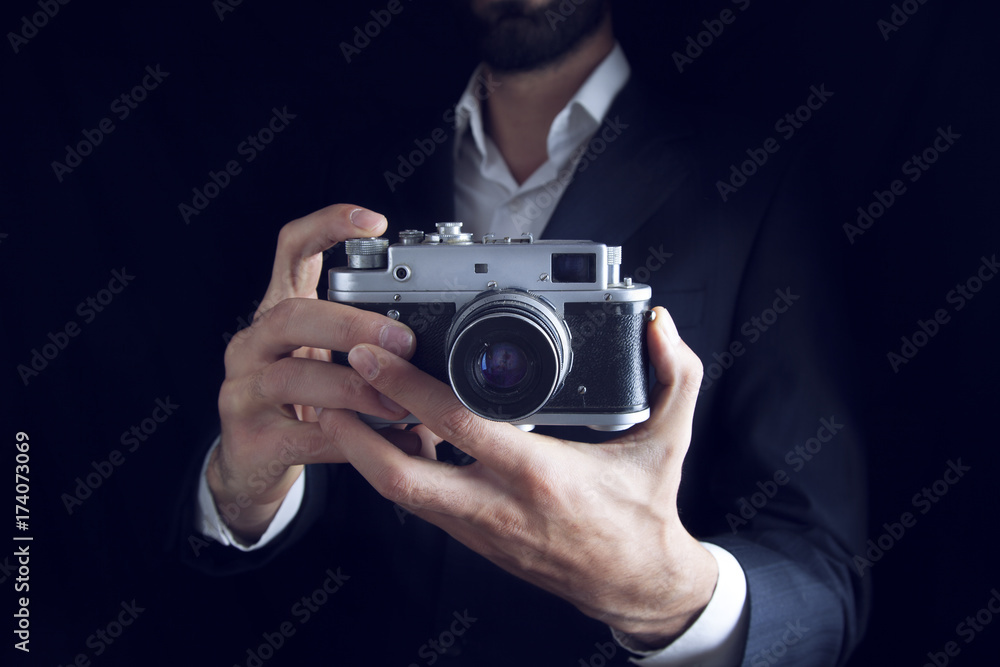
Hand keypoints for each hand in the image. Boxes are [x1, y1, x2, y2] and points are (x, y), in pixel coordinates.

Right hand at [209, 204, 420, 542]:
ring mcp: (244, 390)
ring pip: (294, 376)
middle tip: (402, 342)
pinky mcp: (250, 439)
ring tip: (399, 406)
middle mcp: (253, 343)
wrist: (251, 464)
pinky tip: (384, 444)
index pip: (292, 249)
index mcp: (279, 312)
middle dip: (351, 325)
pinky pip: (305, 435)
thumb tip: (438, 351)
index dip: (327, 227)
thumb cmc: (299, 403)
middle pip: (292, 314)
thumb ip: (370, 347)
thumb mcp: (329, 362)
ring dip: (355, 388)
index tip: (374, 222)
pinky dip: (352, 441)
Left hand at [318, 306, 717, 644]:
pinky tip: (390, 437)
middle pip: (400, 475)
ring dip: (363, 451)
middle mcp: (498, 506)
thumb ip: (675, 378)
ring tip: (340, 405)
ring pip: (400, 493)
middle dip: (354, 430)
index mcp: (540, 474)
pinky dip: (395, 469)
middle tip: (327, 384)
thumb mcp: (668, 443)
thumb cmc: (644, 515)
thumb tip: (664, 327)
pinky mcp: (473, 540)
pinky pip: (419, 503)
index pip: (457, 423)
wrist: (635, 586)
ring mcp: (479, 528)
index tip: (372, 352)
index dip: (406, 386)